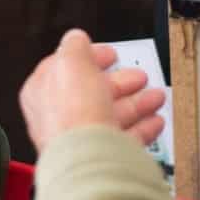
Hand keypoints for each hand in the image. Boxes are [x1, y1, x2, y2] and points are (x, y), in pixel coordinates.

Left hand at [20, 29, 166, 152]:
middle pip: (93, 94)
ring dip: (137, 103)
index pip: (66, 69)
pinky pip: (125, 140)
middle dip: (120, 82)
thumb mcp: (71, 63)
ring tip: (156, 96)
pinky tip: (155, 121)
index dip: (90, 57)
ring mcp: (83, 139)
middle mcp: (60, 118)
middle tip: (138, 76)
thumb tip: (76, 39)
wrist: (88, 160)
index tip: (110, 54)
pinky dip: (143, 128)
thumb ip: (75, 46)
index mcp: (43, 93)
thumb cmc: (72, 114)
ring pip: (113, 116)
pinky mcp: (103, 157)